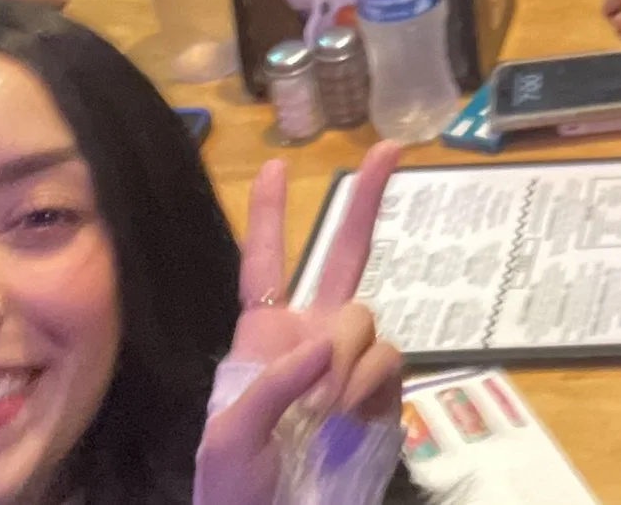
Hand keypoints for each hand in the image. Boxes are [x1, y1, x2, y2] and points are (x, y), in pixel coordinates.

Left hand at [198, 144, 404, 504]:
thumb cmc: (236, 489)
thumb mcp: (229, 440)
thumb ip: (271, 386)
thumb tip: (323, 347)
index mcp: (262, 336)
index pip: (264, 262)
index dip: (268, 216)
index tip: (275, 167)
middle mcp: (311, 336)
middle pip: (343, 254)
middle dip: (367, 200)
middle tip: (391, 149)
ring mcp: (350, 362)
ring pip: (365, 318)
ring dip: (346, 359)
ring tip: (323, 410)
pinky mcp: (381, 392)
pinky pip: (388, 361)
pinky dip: (367, 384)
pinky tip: (346, 415)